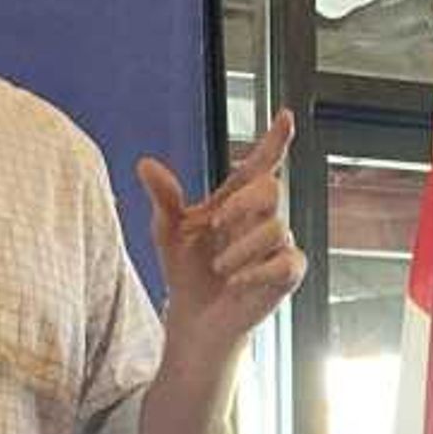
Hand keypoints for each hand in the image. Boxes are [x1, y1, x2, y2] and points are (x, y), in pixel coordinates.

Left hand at [136, 108, 304, 357]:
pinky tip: (236, 281)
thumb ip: (163, 198)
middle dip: (243, 204)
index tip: (284, 116)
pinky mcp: (286, 275)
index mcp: (237, 201)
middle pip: (272, 189)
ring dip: (240, 248)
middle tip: (215, 225)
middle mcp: (262, 218)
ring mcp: (278, 246)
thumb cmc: (186, 271)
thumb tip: (146, 165)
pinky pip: (286, 262)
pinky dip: (258, 272)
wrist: (193, 317)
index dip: (274, 140)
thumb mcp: (167, 231)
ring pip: (276, 228)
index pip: (261, 164)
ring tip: (218, 268)